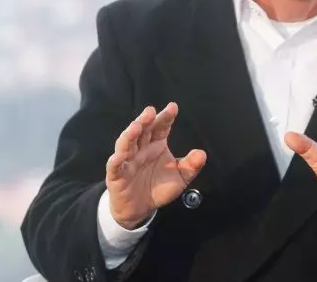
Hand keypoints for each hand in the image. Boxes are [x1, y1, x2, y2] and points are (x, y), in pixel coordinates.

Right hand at [106, 102, 206, 229]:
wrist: (140, 209)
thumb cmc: (158, 187)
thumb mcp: (180, 177)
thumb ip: (191, 165)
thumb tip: (202, 154)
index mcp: (156, 144)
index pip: (161, 127)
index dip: (166, 117)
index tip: (173, 107)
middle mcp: (141, 149)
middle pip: (142, 131)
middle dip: (145, 120)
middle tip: (150, 111)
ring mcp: (128, 161)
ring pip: (126, 144)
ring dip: (130, 135)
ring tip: (136, 127)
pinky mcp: (117, 176)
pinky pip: (115, 167)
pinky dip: (116, 161)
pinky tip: (119, 156)